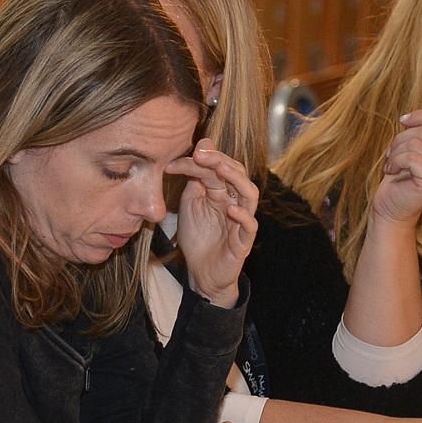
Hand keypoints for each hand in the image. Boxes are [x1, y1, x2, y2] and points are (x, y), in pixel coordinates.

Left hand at [170, 141, 259, 307]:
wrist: (201, 273)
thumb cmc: (198, 237)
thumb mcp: (190, 204)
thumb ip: (195, 180)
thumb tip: (198, 150)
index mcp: (222, 191)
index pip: (215, 168)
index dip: (197, 162)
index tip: (171, 163)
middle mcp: (235, 201)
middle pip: (237, 173)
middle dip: (219, 160)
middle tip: (200, 154)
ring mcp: (242, 220)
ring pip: (249, 194)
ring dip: (236, 179)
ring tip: (220, 169)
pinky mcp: (244, 241)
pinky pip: (250, 225)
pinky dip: (242, 215)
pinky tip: (230, 209)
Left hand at [370, 110, 421, 224]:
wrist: (391, 207)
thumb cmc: (401, 177)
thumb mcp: (416, 148)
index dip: (421, 116)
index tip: (403, 121)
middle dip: (402, 138)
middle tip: (392, 152)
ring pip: (417, 143)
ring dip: (396, 151)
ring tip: (391, 162)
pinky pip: (412, 158)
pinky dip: (395, 161)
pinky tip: (390, 170)